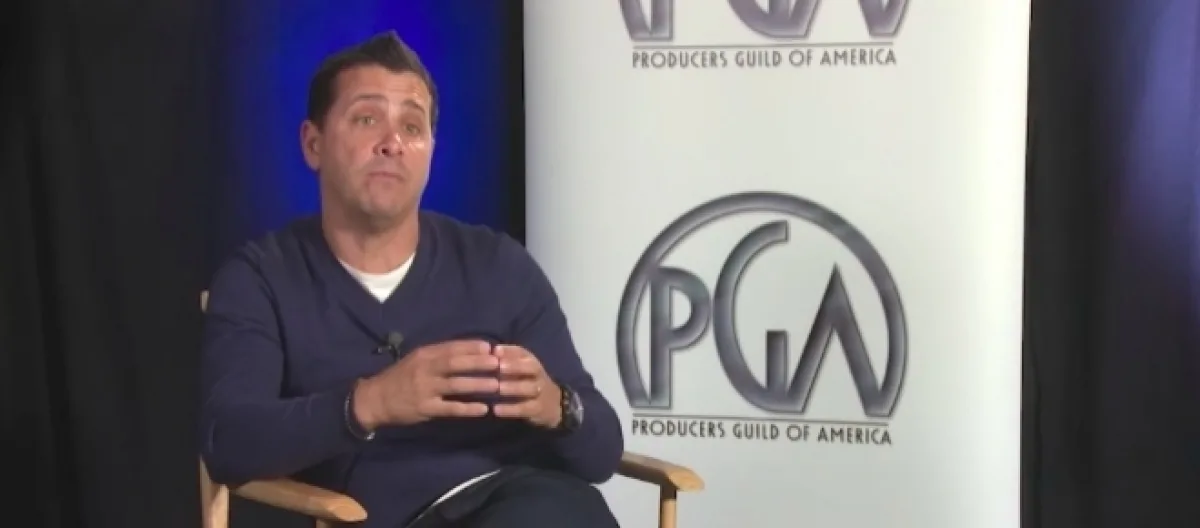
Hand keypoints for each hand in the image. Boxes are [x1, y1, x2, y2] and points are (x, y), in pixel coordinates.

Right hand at [353, 339, 499, 428]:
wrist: (375, 399)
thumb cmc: (400, 377)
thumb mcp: (416, 360)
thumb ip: (438, 356)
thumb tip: (468, 351)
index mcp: (424, 355)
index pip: (451, 348)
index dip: (472, 347)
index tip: (491, 347)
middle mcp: (425, 369)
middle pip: (456, 364)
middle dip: (479, 363)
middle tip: (499, 363)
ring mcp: (425, 389)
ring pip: (456, 385)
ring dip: (478, 384)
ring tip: (497, 385)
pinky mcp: (425, 408)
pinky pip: (450, 408)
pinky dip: (468, 408)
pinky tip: (483, 410)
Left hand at [491, 345, 561, 428]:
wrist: (553, 404)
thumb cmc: (527, 381)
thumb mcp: (519, 368)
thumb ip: (504, 360)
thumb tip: (485, 351)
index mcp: (531, 361)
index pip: (522, 352)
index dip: (510, 351)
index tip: (495, 351)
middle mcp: (538, 374)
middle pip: (532, 367)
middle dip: (516, 366)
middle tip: (500, 367)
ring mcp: (540, 392)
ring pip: (530, 388)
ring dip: (514, 387)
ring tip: (499, 388)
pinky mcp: (537, 409)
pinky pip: (525, 408)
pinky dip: (511, 409)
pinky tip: (496, 410)